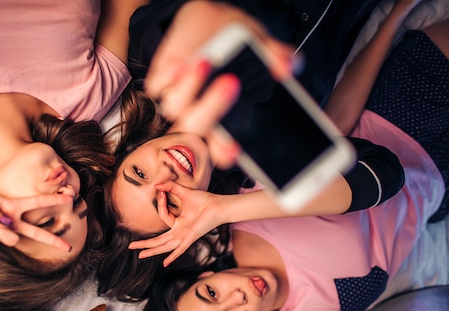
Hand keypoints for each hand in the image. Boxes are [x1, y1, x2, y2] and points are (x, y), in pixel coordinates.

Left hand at [0, 188, 72, 250]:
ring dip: (1, 230)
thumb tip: (7, 227)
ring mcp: (1, 233)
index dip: (53, 200)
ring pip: (13, 239)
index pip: (37, 203)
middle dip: (52, 240)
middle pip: (36, 232)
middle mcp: (10, 220)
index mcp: (12, 205)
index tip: (70, 198)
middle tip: (68, 248)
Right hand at [128, 181, 222, 265]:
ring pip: (164, 246)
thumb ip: (170, 187)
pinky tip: (165, 263)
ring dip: (152, 251)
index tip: (162, 191)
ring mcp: (184, 236)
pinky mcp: (190, 238)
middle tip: (131, 247)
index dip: (160, 203)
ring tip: (140, 255)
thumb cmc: (204, 200)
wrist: (218, 205)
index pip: (162, 216)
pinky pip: (180, 249)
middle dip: (144, 244)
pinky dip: (172, 255)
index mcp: (178, 223)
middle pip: (158, 240)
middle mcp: (180, 232)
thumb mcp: (183, 192)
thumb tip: (157, 185)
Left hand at [144, 1, 295, 168]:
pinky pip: (158, 86)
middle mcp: (200, 115)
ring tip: (206, 61)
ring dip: (190, 87)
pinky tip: (182, 62)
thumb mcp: (260, 44)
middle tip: (232, 83)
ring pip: (175, 108)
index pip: (223, 150)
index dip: (226, 152)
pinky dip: (169, 75)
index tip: (235, 148)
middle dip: (212, 109)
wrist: (206, 20)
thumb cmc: (236, 42)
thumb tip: (289, 66)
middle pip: (197, 127)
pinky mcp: (160, 81)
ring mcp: (179, 99)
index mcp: (226, 121)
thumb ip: (275, 56)